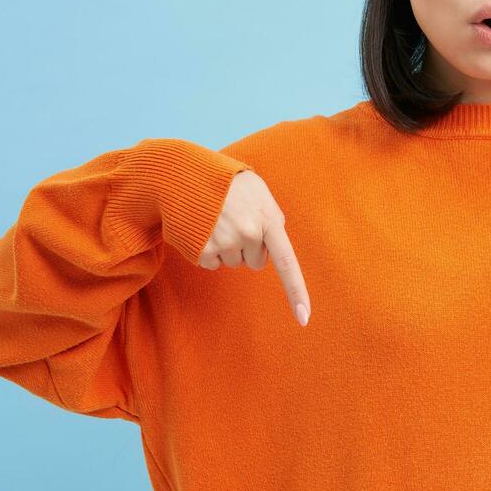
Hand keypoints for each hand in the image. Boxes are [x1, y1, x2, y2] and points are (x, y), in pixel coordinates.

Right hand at [199, 169, 312, 326]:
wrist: (186, 172)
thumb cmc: (228, 182)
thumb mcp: (260, 194)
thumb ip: (273, 219)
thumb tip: (275, 247)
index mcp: (268, 221)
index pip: (287, 263)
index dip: (296, 292)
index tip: (304, 318)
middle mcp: (248, 235)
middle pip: (255, 262)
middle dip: (248, 247)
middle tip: (235, 220)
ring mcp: (224, 243)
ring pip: (233, 263)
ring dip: (227, 246)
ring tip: (218, 220)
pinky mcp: (202, 250)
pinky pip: (213, 263)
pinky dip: (209, 250)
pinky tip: (204, 228)